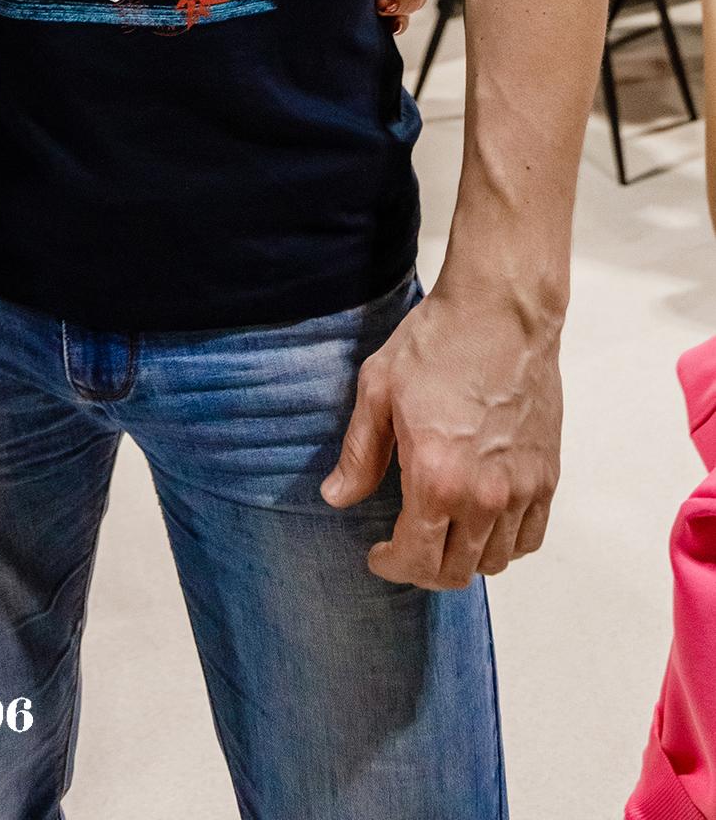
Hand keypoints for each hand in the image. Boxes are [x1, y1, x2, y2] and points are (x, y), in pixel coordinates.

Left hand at [321, 284, 562, 586]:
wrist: (501, 311)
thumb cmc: (438, 342)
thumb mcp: (378, 390)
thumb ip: (359, 453)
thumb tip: (336, 498)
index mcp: (436, 478)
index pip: (416, 559)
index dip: (392, 566)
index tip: (379, 554)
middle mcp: (484, 496)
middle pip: (457, 571)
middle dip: (424, 569)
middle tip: (405, 548)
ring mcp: (521, 489)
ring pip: (495, 561)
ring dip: (465, 558)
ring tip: (442, 533)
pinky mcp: (547, 476)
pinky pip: (529, 537)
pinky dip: (505, 543)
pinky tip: (483, 522)